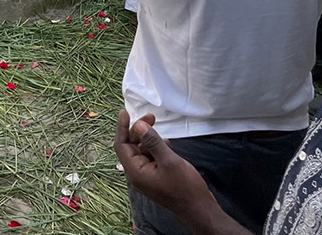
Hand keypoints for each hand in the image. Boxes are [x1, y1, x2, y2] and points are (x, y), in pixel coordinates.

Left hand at [114, 110, 221, 229]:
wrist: (199, 209)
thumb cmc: (185, 187)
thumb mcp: (169, 161)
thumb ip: (153, 142)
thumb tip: (138, 125)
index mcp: (135, 172)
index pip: (121, 145)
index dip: (122, 127)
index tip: (125, 112)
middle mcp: (137, 174)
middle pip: (131, 146)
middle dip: (138, 130)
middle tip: (151, 117)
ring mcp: (147, 176)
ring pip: (141, 151)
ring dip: (148, 138)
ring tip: (160, 129)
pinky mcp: (156, 176)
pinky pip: (150, 157)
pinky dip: (155, 147)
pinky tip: (166, 143)